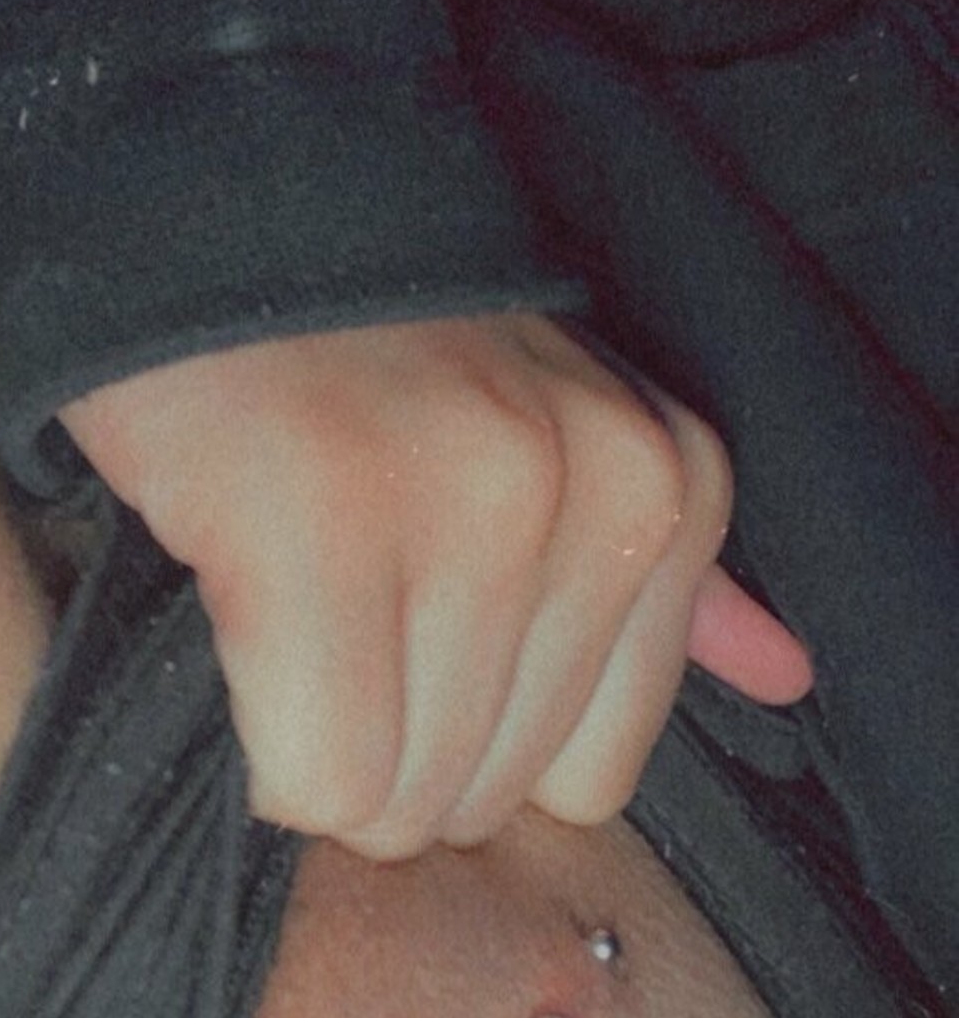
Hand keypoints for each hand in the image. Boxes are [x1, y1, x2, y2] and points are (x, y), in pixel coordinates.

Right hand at [60, 314, 811, 856]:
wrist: (235, 217)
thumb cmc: (389, 365)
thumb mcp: (566, 440)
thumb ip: (672, 575)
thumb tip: (783, 676)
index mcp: (670, 483)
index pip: (585, 779)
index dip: (470, 748)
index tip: (406, 651)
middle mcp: (597, 490)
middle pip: (481, 798)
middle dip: (386, 758)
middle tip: (328, 635)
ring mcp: (466, 501)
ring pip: (393, 800)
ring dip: (316, 752)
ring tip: (288, 625)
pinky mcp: (317, 519)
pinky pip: (310, 773)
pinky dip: (259, 748)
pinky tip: (242, 637)